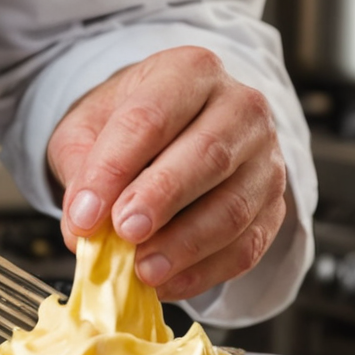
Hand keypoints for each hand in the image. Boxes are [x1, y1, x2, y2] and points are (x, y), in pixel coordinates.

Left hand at [45, 46, 287, 300]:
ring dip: (184, 245)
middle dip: (160, 200)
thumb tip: (82, 226)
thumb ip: (81, 168)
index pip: (150, 118)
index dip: (114, 169)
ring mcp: (265, 157)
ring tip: (141, 270)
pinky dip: (205, 271)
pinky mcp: (274, 204)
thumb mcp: (90, 127)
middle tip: (123, 234)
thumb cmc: (131, 124)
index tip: (84, 214)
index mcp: (189, 72)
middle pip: (206, 155)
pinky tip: (167, 283)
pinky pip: (248, 244)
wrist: (176, 126)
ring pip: (233, 206)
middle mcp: (239, 106)